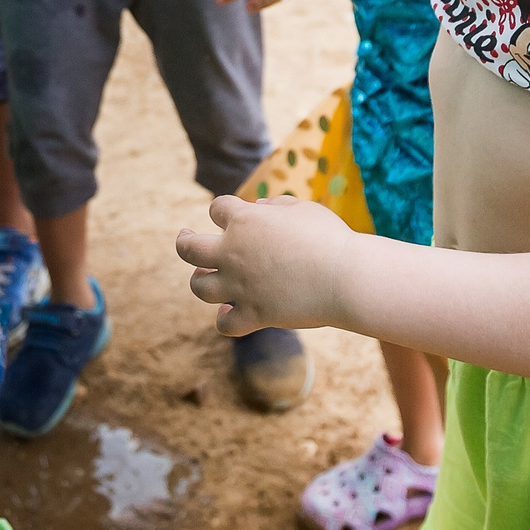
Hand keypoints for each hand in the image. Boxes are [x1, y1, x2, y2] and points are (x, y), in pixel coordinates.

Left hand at [173, 194, 353, 334]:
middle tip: (185, 237)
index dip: (223, 210)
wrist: (345, 277)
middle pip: (189, 248)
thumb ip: (277, 206)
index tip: (230, 213)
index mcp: (244, 221)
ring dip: (200, 280)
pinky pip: (225, 324)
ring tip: (203, 277)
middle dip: (184, 241)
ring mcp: (240, 287)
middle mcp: (233, 253)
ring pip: (200, 287)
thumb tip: (260, 206)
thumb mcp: (303, 209)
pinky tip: (228, 313)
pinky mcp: (253, 315)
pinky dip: (225, 319)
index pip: (217, 209)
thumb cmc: (329, 237)